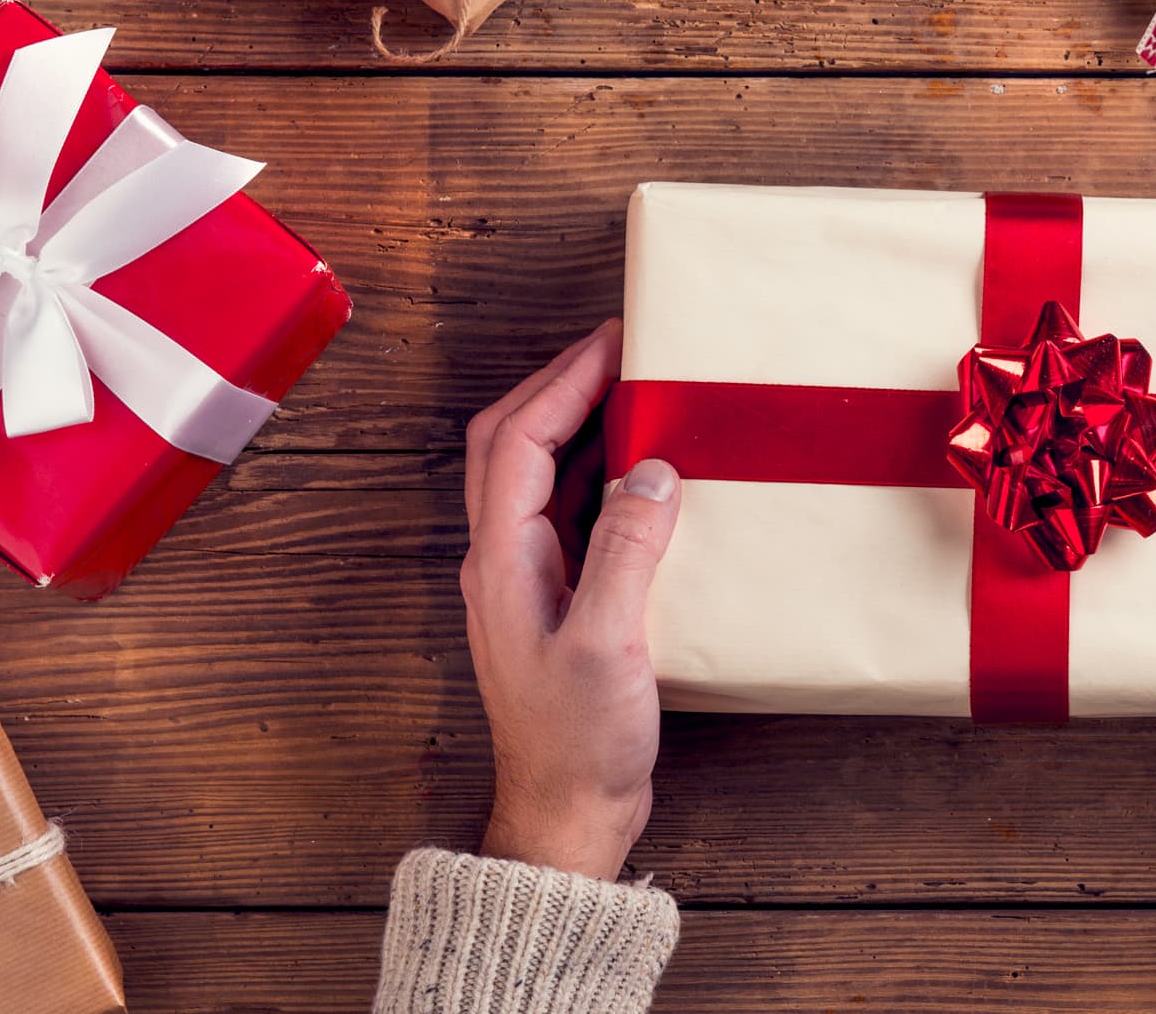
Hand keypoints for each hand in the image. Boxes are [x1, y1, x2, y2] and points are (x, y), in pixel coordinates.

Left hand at [461, 319, 679, 879]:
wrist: (565, 813)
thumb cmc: (577, 742)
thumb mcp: (609, 643)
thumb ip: (628, 553)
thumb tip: (653, 473)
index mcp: (502, 560)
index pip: (519, 441)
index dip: (562, 382)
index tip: (611, 342)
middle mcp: (503, 560)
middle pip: (510, 444)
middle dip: (557, 385)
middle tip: (616, 350)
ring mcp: (526, 580)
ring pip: (534, 474)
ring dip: (572, 423)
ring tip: (629, 391)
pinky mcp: (556, 601)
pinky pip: (565, 512)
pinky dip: (595, 472)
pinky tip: (639, 472)